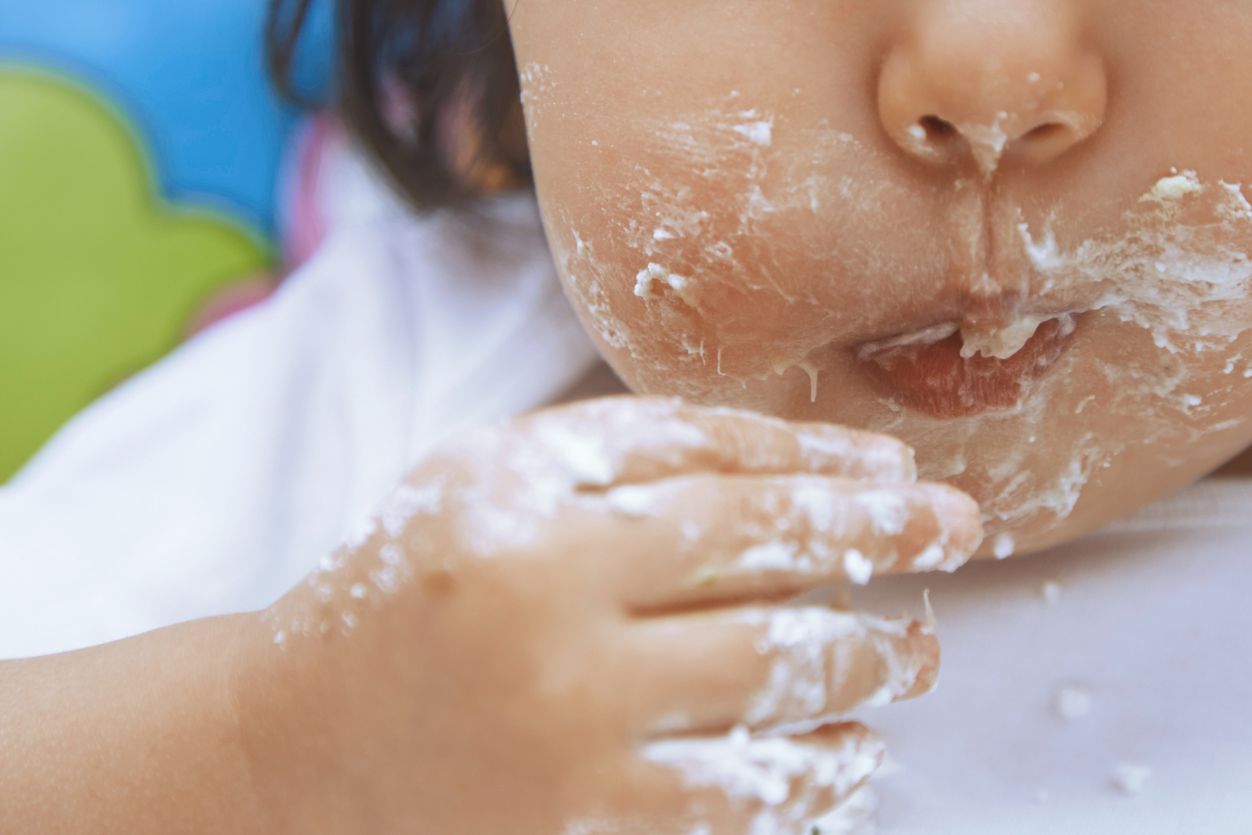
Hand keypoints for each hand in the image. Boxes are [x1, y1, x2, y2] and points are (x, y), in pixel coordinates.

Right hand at [239, 396, 981, 834]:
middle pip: (761, 560)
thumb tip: (817, 463)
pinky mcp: (581, 823)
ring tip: (910, 656)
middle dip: (880, 545)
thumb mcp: (490, 480)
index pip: (713, 464)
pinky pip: (743, 797)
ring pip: (771, 679)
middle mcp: (539, 600)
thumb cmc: (414, 592)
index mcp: (515, 496)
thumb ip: (632, 454)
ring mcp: (564, 722)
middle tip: (958, 536)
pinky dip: (817, 773)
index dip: (827, 467)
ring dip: (869, 663)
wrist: (293, 753)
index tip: (902, 478)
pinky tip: (849, 755)